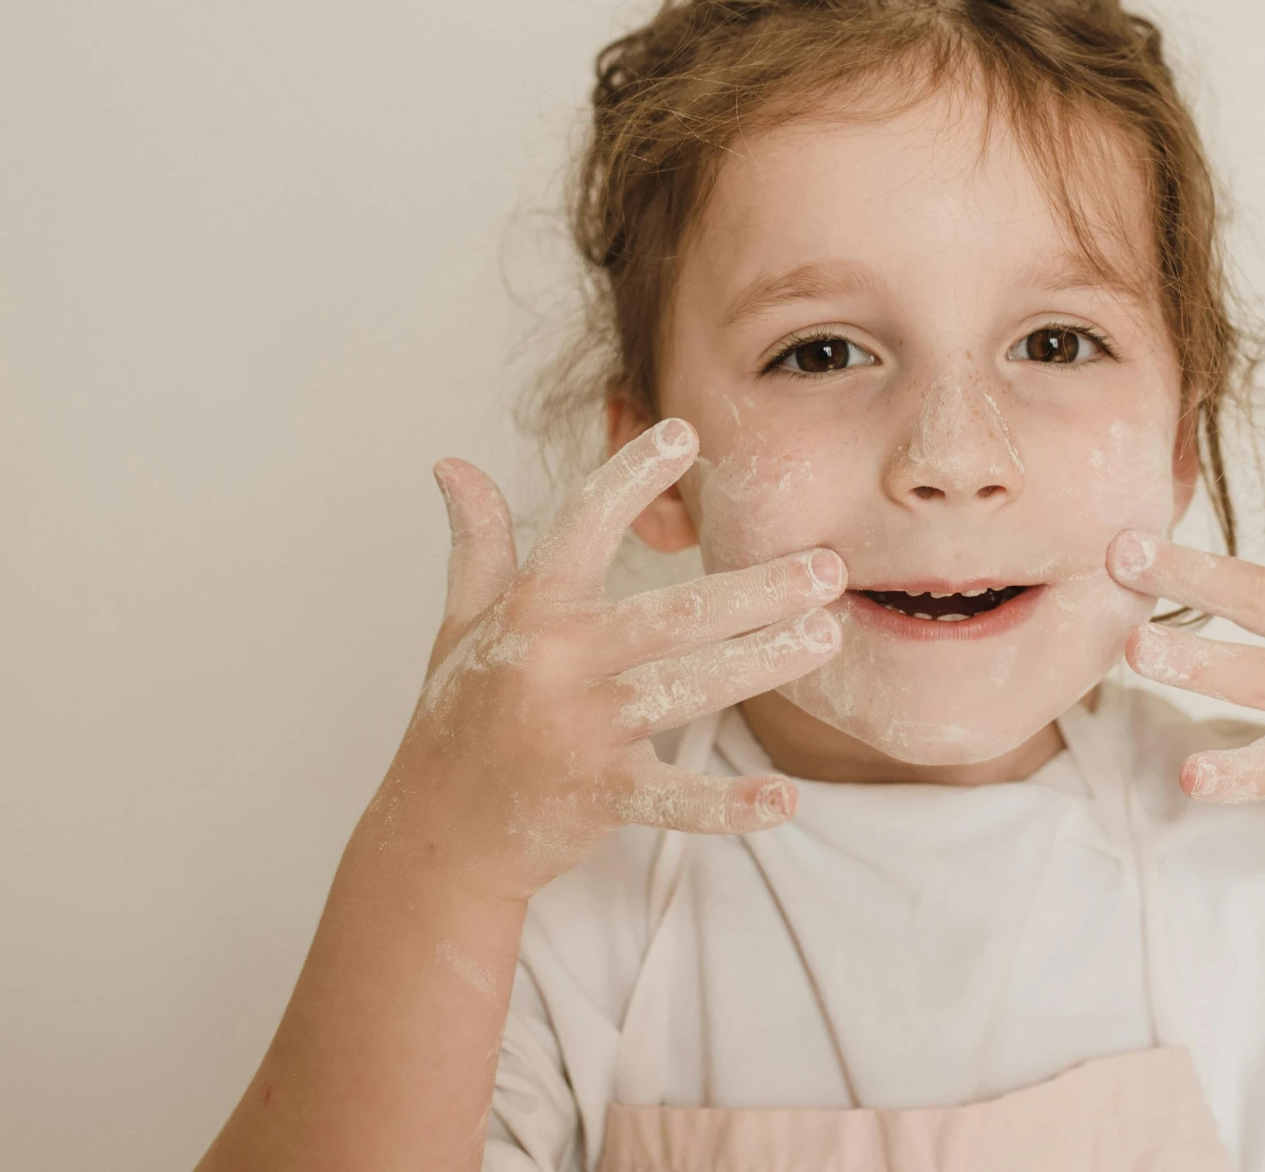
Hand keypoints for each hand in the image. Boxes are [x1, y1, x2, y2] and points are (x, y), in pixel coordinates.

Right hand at [389, 418, 845, 902]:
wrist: (436, 831)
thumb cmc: (459, 716)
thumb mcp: (462, 623)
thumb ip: (479, 544)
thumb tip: (454, 463)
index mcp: (527, 611)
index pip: (583, 525)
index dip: (631, 477)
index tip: (686, 433)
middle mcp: (552, 663)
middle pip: (671, 615)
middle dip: (756, 590)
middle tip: (827, 566)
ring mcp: (576, 732)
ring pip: (685, 690)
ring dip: (762, 664)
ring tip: (826, 635)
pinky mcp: (595, 795)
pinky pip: (672, 799)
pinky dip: (728, 805)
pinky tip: (784, 798)